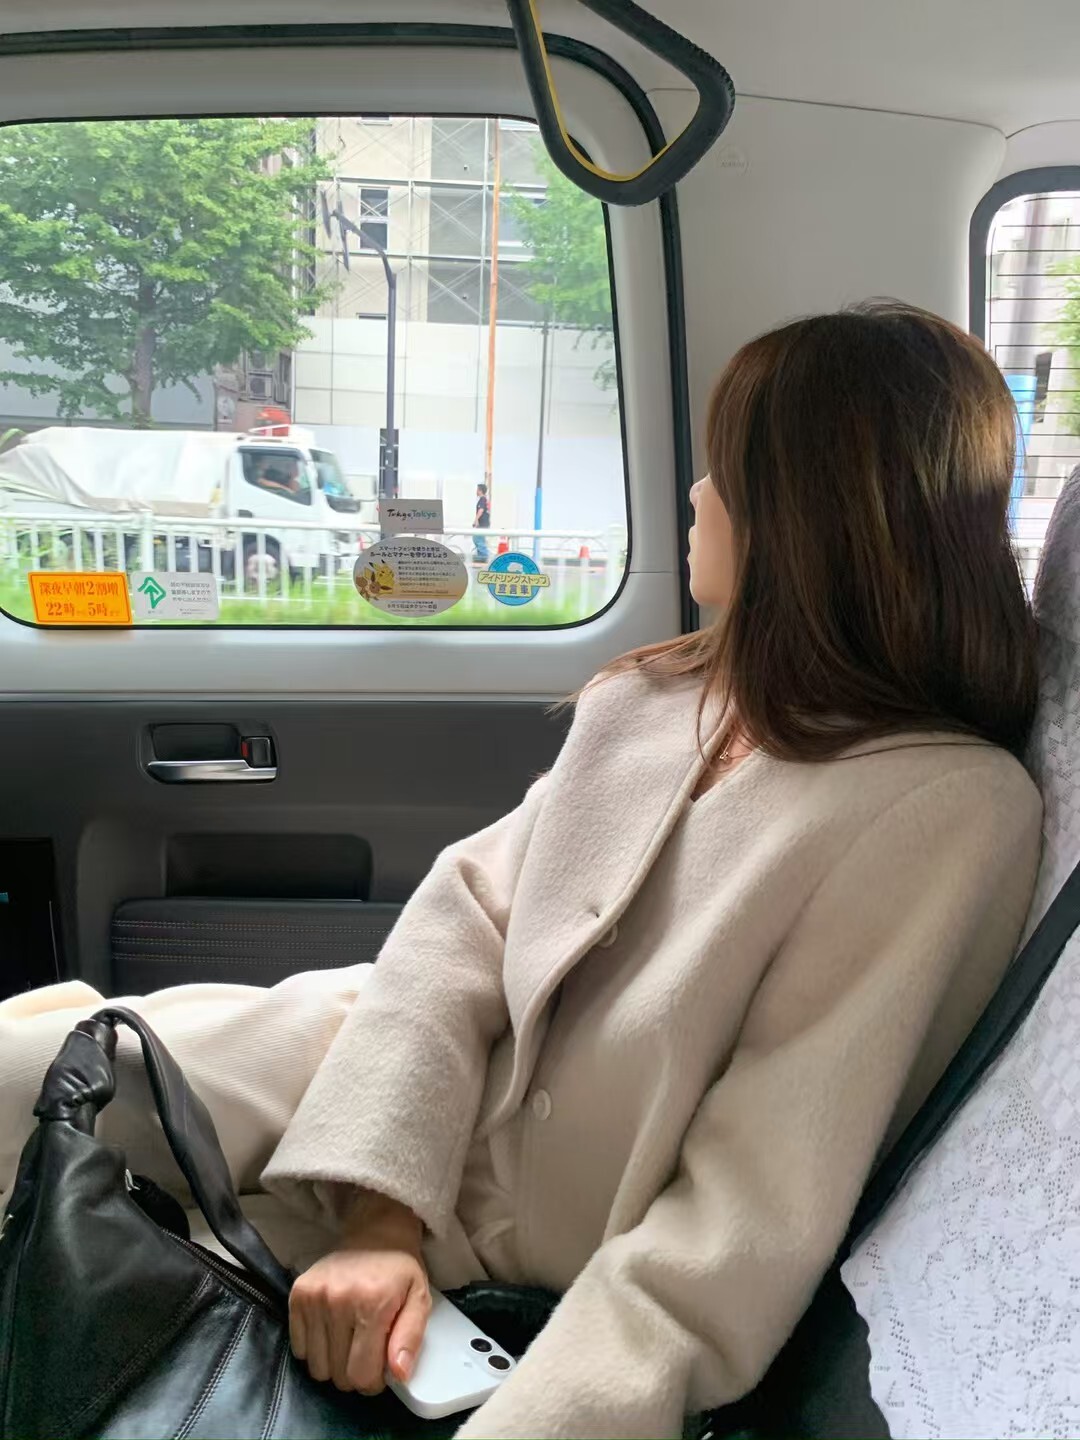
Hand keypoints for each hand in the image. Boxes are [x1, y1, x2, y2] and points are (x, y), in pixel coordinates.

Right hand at [289, 1193, 430, 1394]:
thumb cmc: (400, 1269)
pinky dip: (315, 1349)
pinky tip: (332, 1333)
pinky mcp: (298, 1294)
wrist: (375, 1230)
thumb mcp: (419, 1299)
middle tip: (365, 1355)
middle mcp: (338, 1300)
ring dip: (334, 1365)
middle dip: (354, 1375)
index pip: (361, 1374)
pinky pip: (299, 1349)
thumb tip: (398, 1375)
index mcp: (372, 1304)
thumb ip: (411, 1338)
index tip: (379, 1371)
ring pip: (316, 1367)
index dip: (372, 1383)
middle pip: (338, 1374)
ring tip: (349, 1344)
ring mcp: (314, 1297)